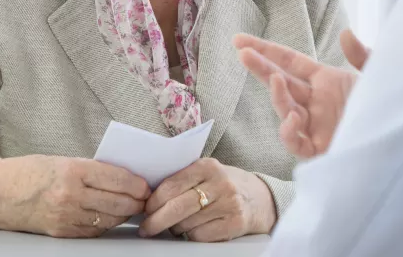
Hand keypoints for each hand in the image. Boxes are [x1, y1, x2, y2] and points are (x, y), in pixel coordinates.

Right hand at [0, 155, 150, 237]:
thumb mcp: (63, 161)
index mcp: (74, 170)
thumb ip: (91, 170)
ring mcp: (66, 216)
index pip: (117, 179)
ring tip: (132, 209)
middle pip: (117, 202)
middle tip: (145, 199)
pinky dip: (106, 225)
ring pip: (108, 219)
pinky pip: (93, 231)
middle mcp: (71, 194)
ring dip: (124, 215)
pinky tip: (111, 218)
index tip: (146, 186)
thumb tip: (120, 177)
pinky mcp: (60, 232)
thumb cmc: (29, 172)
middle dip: (136, 202)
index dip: (137, 184)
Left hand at [139, 159, 275, 241]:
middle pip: (177, 207)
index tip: (145, 210)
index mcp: (207, 166)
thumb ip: (183, 179)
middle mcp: (219, 182)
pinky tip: (195, 229)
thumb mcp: (206, 173)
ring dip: (175, 229)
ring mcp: (229, 203)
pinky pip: (200, 236)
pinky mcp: (234, 222)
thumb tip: (148, 198)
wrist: (258, 197)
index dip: (153, 201)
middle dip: (156, 221)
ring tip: (179, 224)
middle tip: (146, 228)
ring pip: (186, 224)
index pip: (171, 185)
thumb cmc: (223, 185)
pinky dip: (192, 236)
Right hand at [234, 29, 368, 158]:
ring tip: (275, 80)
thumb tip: (346, 33)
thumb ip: (363, 55)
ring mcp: (316, 125)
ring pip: (285, 110)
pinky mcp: (320, 149)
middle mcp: (316, 102)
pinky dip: (290, 131)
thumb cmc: (393, 107)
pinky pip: (296, 142)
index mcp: (327, 80)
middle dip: (260, 67)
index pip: (290, 62)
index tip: (240, 41)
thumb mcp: (380, 75)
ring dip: (278, 95)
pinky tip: (294, 118)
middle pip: (280, 81)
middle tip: (242, 53)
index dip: (266, 50)